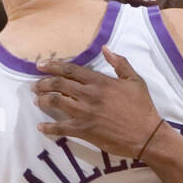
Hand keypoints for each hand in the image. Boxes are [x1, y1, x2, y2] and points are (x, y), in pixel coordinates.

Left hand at [34, 48, 162, 157]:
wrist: (146, 135)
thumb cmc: (142, 107)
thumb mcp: (135, 80)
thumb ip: (120, 63)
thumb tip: (106, 48)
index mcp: (100, 81)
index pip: (70, 70)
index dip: (53, 66)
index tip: (41, 66)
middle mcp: (89, 95)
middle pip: (58, 84)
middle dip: (43, 83)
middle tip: (35, 85)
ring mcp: (85, 113)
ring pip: (56, 102)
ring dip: (43, 100)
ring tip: (37, 100)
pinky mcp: (84, 130)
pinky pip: (61, 128)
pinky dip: (49, 128)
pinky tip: (41, 127)